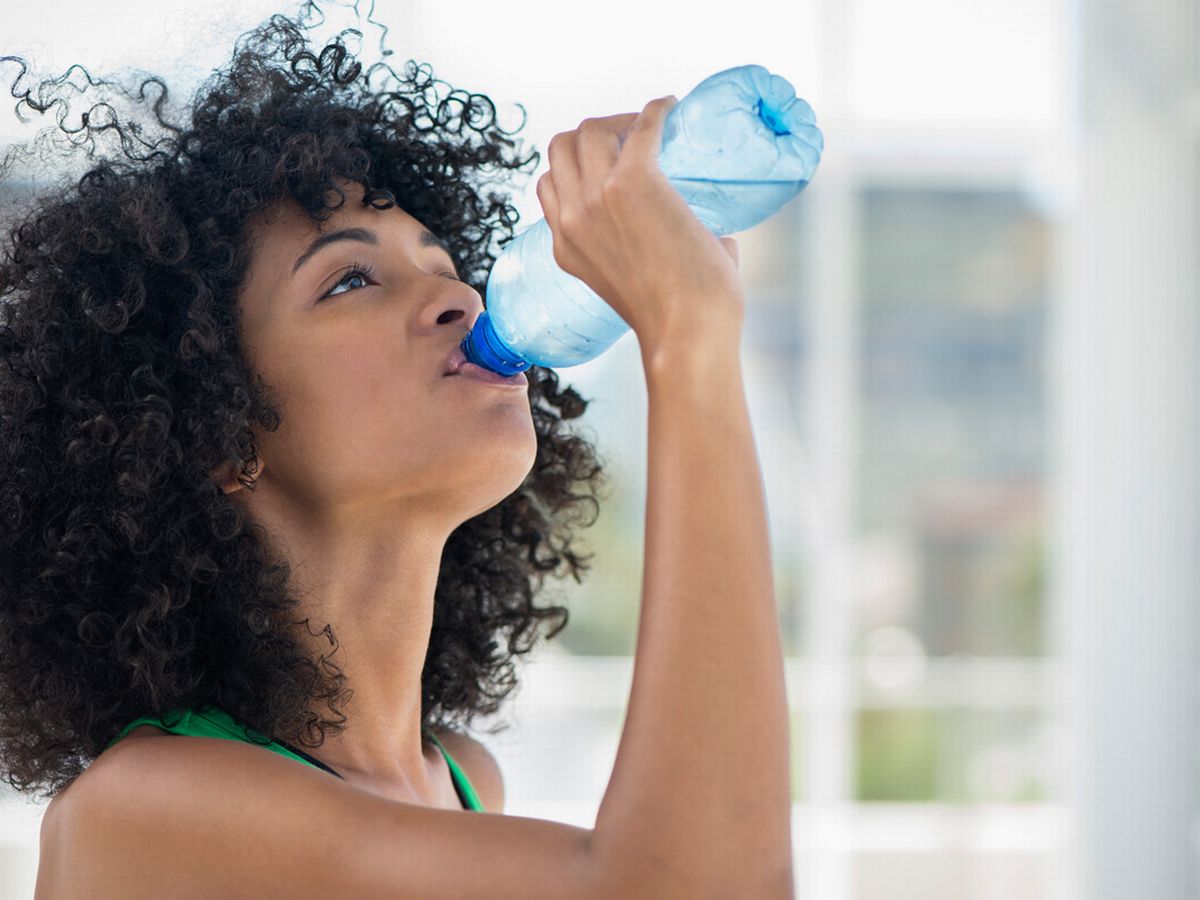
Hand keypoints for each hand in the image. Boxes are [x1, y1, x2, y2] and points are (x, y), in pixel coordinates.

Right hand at [535, 95, 743, 354]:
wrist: (687, 331)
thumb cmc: (679, 321)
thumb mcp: (636, 287)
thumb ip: (660, 261)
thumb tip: (721, 241)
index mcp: (566, 246)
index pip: (549, 183)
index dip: (577, 165)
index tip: (611, 161)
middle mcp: (572, 218)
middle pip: (562, 146)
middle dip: (593, 133)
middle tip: (632, 138)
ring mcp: (597, 198)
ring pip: (590, 128)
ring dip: (619, 119)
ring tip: (650, 125)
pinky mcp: (634, 181)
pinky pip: (640, 126)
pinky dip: (656, 111)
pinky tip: (671, 107)